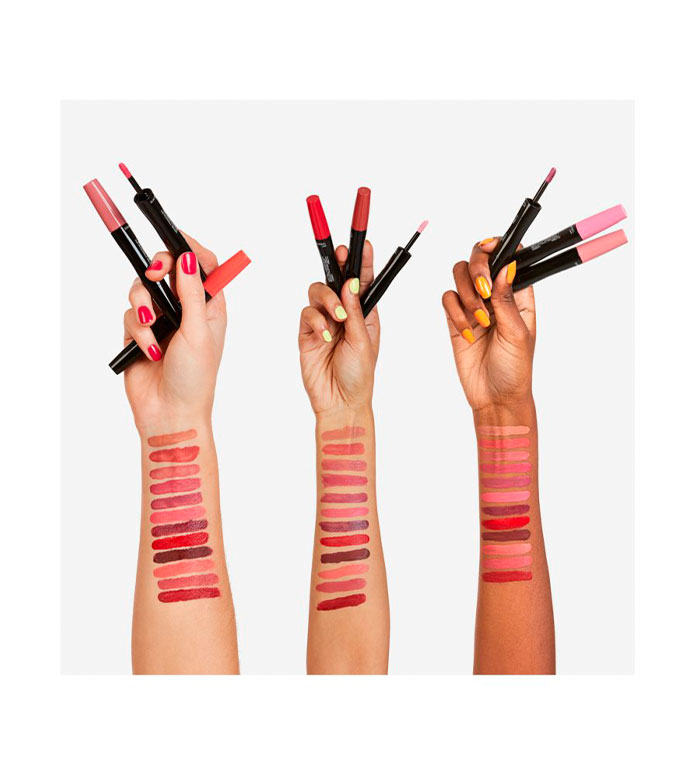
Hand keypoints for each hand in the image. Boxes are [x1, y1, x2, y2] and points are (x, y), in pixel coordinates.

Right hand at [121, 234, 225, 429]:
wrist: (170, 412)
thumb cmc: (196, 378)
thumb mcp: (199, 332)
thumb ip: (193, 293)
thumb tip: (188, 258)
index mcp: (210, 306)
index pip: (202, 264)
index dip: (189, 248)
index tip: (175, 238)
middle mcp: (186, 309)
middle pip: (166, 269)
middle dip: (157, 268)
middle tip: (154, 273)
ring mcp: (161, 320)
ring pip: (142, 290)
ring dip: (143, 307)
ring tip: (151, 329)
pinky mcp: (139, 333)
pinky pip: (130, 315)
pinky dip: (137, 331)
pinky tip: (148, 351)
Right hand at [299, 241, 378, 414]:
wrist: (340, 402)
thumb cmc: (359, 375)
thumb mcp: (363, 341)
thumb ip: (355, 311)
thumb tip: (351, 283)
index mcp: (364, 313)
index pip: (362, 281)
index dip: (362, 261)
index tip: (365, 244)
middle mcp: (344, 314)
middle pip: (335, 280)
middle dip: (338, 266)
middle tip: (340, 257)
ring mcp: (324, 322)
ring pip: (318, 292)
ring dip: (327, 299)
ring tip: (337, 318)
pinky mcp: (307, 333)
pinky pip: (307, 314)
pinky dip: (316, 321)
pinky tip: (326, 336)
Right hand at [442, 238, 535, 411]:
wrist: (495, 397)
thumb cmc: (515, 370)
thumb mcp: (518, 333)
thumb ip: (508, 300)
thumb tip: (507, 267)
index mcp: (518, 294)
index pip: (509, 257)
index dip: (500, 247)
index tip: (491, 248)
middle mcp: (495, 295)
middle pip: (479, 259)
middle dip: (477, 269)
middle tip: (483, 291)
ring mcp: (474, 305)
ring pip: (460, 275)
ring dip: (466, 295)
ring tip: (479, 321)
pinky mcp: (456, 319)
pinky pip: (447, 300)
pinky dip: (455, 313)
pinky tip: (468, 334)